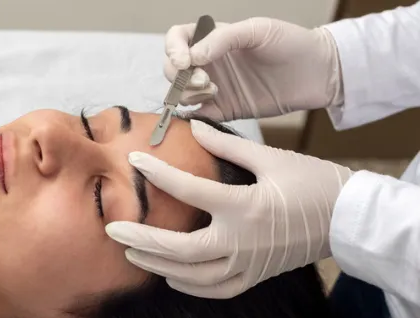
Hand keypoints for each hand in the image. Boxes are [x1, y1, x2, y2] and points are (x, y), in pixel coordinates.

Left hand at [105, 120, 352, 298]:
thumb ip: (227, 145)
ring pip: (193, 277)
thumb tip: (194, 127)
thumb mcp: (271, 158)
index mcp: (245, 207)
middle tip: (112, 231)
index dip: (159, 174)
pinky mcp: (255, 276)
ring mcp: (248, 264)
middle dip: (142, 241)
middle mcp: (242, 241)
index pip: (191, 192)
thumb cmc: (312, 182)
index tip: (134, 161)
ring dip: (159, 266)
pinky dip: (189, 286)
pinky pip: (216, 290)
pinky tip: (170, 274)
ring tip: (132, 253)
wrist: (348, 218)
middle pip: (181, 250)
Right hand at [164, 17, 342, 120]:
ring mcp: (214, 87)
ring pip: (181, 92)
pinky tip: (209, 108)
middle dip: (180, 77)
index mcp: (213, 38)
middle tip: (204, 81)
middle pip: (172, 69)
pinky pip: (197, 115)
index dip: (173, 49)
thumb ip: (222, 40)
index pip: (177, 39)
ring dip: (189, 94)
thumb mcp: (257, 30)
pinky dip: (194, 114)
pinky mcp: (223, 111)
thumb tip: (192, 58)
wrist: (317, 73)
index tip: (184, 61)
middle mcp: (209, 63)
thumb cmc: (291, 43)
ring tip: (214, 92)